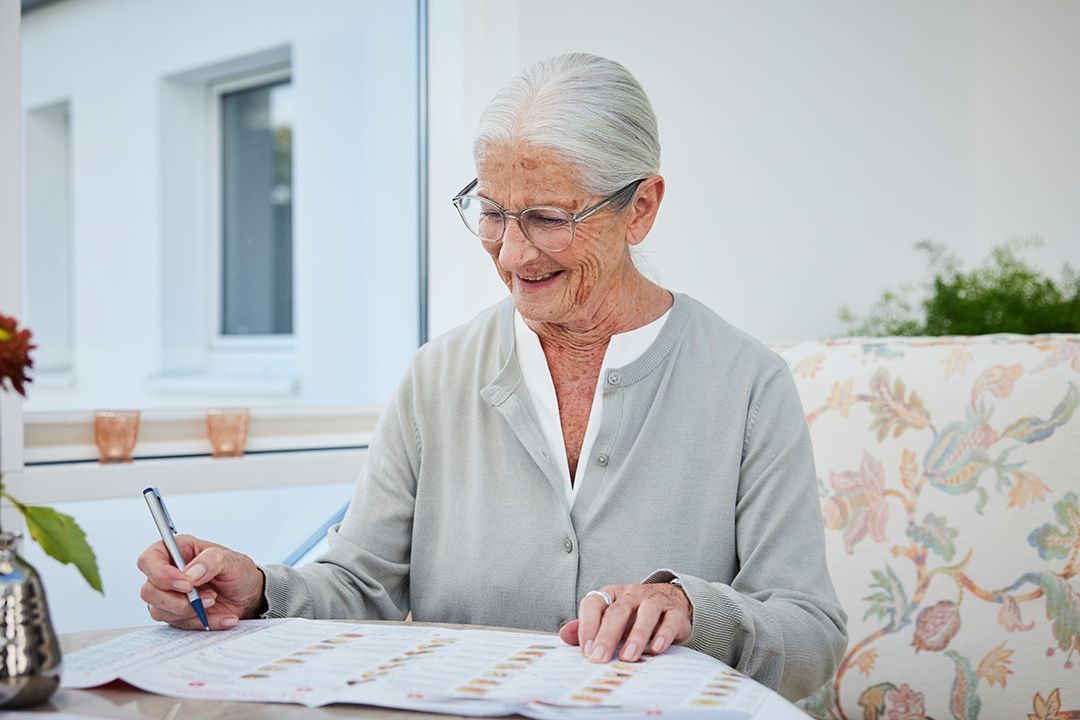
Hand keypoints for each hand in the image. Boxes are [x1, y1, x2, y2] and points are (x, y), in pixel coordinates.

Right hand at [137, 534, 266, 630]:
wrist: (248, 596)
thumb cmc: (237, 572)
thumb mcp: (231, 560)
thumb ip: (210, 561)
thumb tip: (190, 574)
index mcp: (177, 551)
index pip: (148, 560)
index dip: (160, 574)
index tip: (186, 584)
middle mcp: (168, 573)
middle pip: (148, 591)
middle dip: (177, 599)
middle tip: (207, 596)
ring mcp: (169, 596)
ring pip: (159, 611)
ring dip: (190, 611)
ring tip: (215, 601)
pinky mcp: (176, 615)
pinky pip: (179, 625)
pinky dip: (203, 622)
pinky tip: (223, 616)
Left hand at [558, 582, 691, 662]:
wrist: (671, 600)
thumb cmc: (634, 614)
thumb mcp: (609, 617)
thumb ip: (587, 627)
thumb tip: (564, 635)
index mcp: (611, 595)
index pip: (593, 604)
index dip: (587, 625)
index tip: (585, 650)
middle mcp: (631, 595)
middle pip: (617, 612)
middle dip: (607, 636)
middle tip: (599, 658)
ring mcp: (654, 601)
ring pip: (645, 614)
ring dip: (636, 636)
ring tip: (628, 657)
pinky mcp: (674, 612)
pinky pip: (670, 620)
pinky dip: (663, 634)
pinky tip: (657, 649)